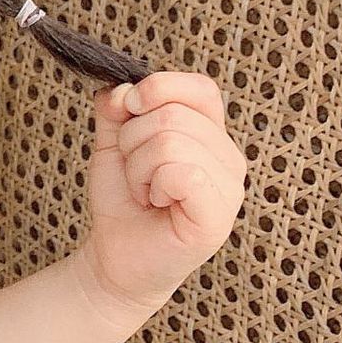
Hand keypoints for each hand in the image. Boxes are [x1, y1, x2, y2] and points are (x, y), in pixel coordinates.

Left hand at [79, 70, 248, 317]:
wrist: (114, 255)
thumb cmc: (123, 199)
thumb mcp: (113, 142)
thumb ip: (116, 109)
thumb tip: (122, 88)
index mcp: (210, 134)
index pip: (200, 88)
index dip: (159, 87)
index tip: (129, 107)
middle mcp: (228, 157)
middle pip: (173, 114)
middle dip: (131, 139)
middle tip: (135, 172)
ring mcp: (229, 189)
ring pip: (171, 142)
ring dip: (138, 168)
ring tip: (145, 191)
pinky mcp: (218, 217)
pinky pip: (183, 173)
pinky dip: (152, 185)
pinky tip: (156, 203)